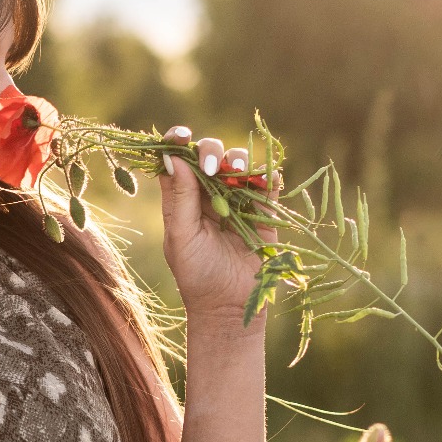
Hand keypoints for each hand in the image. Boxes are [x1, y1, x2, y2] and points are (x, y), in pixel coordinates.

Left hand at [159, 126, 276, 324]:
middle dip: (212, 151)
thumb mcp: (182, 237)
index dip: (178, 142)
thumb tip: (173, 157)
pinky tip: (266, 179)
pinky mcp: (263, 211)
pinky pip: (268, 184)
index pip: (178, 160)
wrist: (228, 305)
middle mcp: (209, 194)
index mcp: (182, 198)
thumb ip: (180, 198)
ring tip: (238, 173)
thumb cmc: (196, 274)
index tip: (180, 136)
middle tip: (214, 168)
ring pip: (240, 163)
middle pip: (210, 154)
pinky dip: (269, 174)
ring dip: (240, 160)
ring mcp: (238, 200)